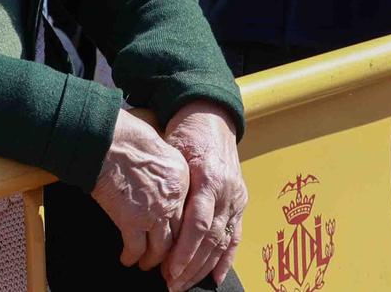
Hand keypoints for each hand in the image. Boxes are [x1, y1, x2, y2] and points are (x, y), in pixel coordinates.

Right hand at [91, 110, 190, 271]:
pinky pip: (136, 249)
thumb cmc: (128, 139)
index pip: (191, 216)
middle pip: (181, 237)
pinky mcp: (132, 221)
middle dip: (175, 255)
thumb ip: (171, 173)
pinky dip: (131, 257)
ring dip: (153, 260)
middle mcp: (175, 199)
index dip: (186, 234)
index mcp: (184, 180)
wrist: (107, 140)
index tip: (182, 244)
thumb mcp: (162, 149)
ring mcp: (155, 213)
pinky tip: (127, 258)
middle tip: (169, 265)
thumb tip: (167, 189)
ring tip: (146, 264)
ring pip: (161, 249)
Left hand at [160, 103, 245, 290]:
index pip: (198, 224)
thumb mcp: (172, 149)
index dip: (184, 250)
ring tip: (184, 284)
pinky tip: (215, 277)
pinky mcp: (241, 201)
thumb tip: (149, 213)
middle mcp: (227, 190)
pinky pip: (235, 235)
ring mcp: (237, 197)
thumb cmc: (186, 132)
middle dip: (190, 266)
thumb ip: (169, 182)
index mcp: (209, 177)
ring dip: (203, 267)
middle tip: (170, 284)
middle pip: (210, 239)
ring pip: (222, 241)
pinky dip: (227, 258)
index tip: (168, 270)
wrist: (212, 116)